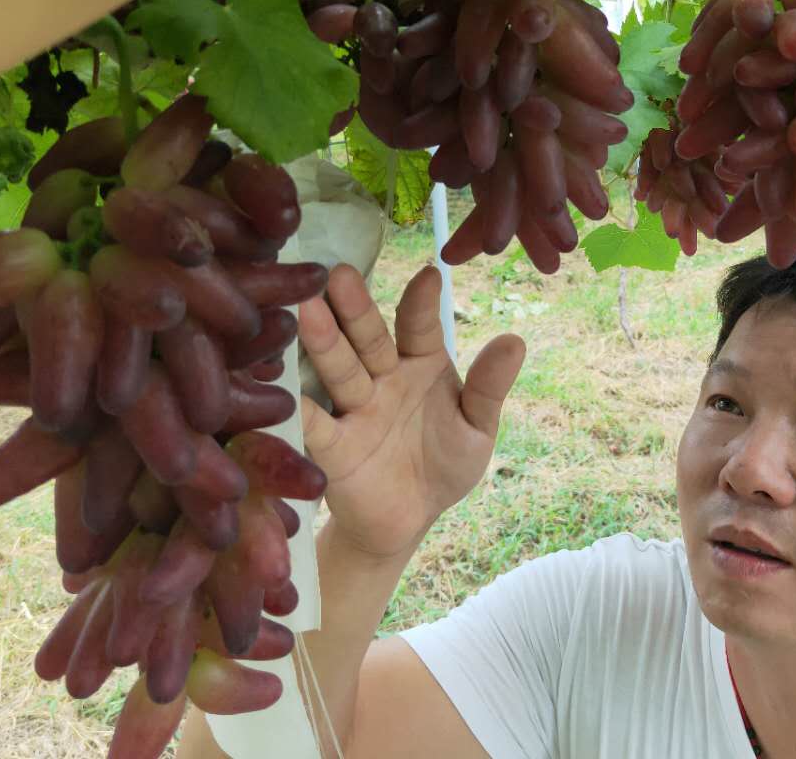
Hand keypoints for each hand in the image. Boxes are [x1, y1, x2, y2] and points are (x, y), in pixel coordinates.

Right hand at [298, 264, 524, 561]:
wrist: (408, 521)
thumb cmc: (445, 464)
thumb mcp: (476, 427)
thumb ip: (489, 387)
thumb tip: (515, 340)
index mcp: (422, 364)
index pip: (420, 328)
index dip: (422, 303)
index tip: (429, 275)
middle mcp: (383, 377)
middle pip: (369, 339)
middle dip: (356, 309)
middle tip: (340, 274)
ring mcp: (354, 409)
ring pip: (340, 370)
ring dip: (324, 342)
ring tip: (307, 310)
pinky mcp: (331, 447)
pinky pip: (314, 424)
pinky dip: (298, 406)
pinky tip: (280, 383)